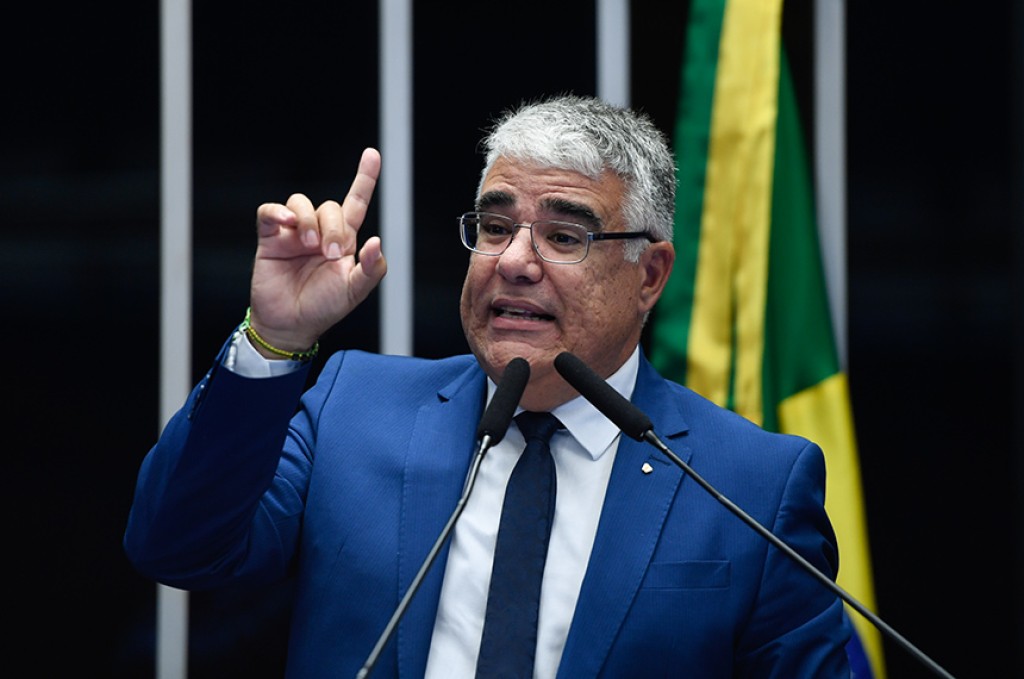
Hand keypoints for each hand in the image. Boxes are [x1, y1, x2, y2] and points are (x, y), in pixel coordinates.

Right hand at [247, 147, 385, 353]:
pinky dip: (278, 211)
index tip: (372, 155)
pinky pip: (270, 212)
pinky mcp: (271, 237)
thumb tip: (377, 242)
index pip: (356, 203)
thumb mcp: (355, 292)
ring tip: (309, 245)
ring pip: (301, 202)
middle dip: (332, 227)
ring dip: (309, 220)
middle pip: (329, 206)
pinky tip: (287, 223)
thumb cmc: (323, 307)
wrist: (291, 325)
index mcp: (343, 241)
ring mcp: (294, 233)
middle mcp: (319, 232)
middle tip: (329, 254)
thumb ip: (371, 269)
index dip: (365, 179)